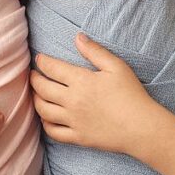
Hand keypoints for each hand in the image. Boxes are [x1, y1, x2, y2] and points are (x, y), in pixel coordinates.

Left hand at [30, 33, 158, 155]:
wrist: (141, 127)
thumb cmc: (131, 94)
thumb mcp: (116, 66)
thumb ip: (95, 51)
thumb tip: (78, 37)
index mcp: (81, 81)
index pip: (52, 68)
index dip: (42, 62)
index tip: (39, 59)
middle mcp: (72, 101)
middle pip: (42, 89)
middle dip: (34, 79)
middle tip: (33, 75)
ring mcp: (73, 120)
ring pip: (43, 111)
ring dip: (35, 100)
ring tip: (36, 94)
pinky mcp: (78, 137)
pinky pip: (53, 132)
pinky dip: (45, 124)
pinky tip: (46, 118)